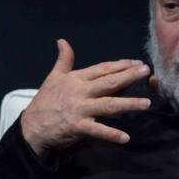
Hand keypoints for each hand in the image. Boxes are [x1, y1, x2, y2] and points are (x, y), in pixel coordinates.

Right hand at [20, 39, 150, 156]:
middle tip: (147, 72)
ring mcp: (80, 109)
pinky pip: (97, 130)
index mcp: (77, 79)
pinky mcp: (77, 126)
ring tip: (146, 103)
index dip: (121, 65)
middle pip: (109, 82)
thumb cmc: (45, 101)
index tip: (137, 63)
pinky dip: (111, 134)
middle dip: (129, 76)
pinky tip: (126, 137)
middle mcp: (81, 92)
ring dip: (128, 104)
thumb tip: (62, 41)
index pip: (103, 69)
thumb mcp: (53, 77)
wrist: (31, 126)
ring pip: (108, 105)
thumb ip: (63, 59)